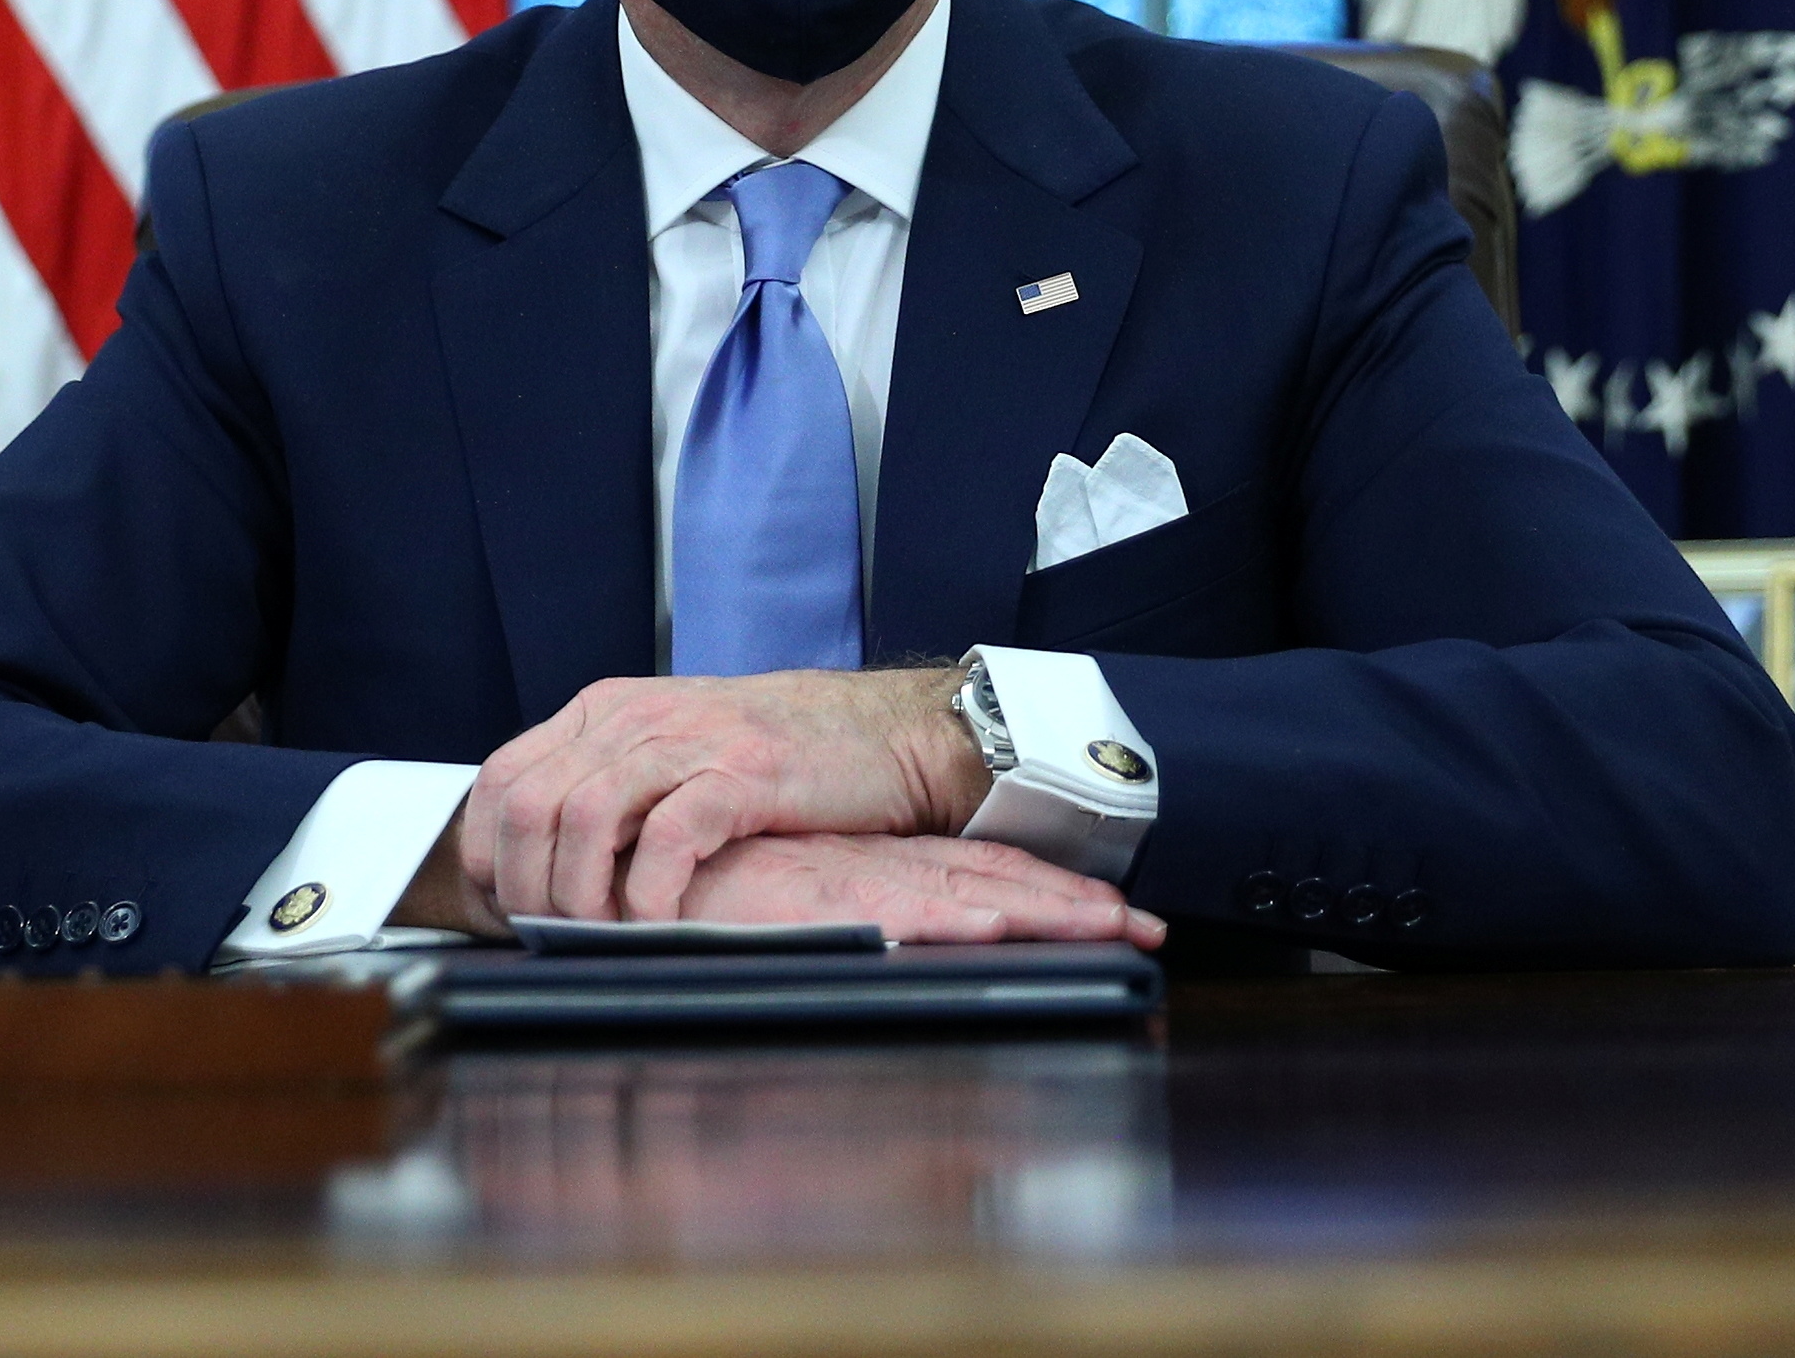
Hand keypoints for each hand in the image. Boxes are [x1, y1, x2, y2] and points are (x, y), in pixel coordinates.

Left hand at [466, 665, 992, 925]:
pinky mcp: (743, 773)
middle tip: (551, 937)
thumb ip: (612, 790)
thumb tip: (542, 869)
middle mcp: (635, 717)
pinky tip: (658, 924)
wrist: (884, 733)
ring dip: (576, 895)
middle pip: (528, 802)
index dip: (487, 851)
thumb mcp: (673, 753)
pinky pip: (667, 837)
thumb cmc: (777, 761)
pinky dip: (648, 893)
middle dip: (525, 886)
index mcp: (607, 711)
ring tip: (599, 936)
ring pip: (582, 817)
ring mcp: (689, 740)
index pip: (502, 776)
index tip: (505, 906)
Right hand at [670, 830, 1163, 948]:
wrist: (643, 858)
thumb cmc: (707, 882)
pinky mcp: (819, 897)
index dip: (1052, 891)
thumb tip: (895, 936)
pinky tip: (994, 926)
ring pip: (969, 889)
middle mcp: (881, 867)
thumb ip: (841, 915)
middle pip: (998, 879)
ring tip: (1109, 926)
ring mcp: (857, 880)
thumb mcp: (791, 899)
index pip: (983, 874)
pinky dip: (950, 916)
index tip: (1120, 914)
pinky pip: (897, 908)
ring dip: (1043, 908)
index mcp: (880, 867)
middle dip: (1077, 906)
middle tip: (1150, 928)